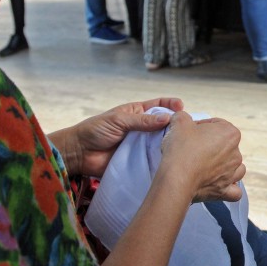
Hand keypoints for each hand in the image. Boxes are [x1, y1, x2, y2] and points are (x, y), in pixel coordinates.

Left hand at [54, 98, 183, 177]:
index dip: (171, 105)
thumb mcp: (119, 120)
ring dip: (170, 143)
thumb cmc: (95, 130)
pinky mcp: (138, 160)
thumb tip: (167, 118)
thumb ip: (142, 121)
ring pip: (160, 142)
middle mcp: (142, 128)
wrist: (79, 153)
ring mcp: (140, 145)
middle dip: (175, 125)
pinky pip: (153, 158)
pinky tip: (171, 160)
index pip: (159, 105)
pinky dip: (161, 158)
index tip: (182, 108)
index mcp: (137, 113)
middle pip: (163, 125)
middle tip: (187, 129)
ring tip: (183, 145)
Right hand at [160, 112, 244, 202]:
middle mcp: (236, 153)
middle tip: (192, 148)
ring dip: (224, 166)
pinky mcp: (225, 190)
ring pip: (234, 167)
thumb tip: (182, 118)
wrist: (176, 178)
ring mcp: (232, 173)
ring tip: (206, 166)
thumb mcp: (179, 122)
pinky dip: (228, 188)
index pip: (216, 124)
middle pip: (225, 145)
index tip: (189, 132)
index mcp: (230, 133)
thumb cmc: (181, 149)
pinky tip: (219, 185)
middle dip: (211, 146)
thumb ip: (183, 116)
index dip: (201, 126)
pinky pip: (234, 191)